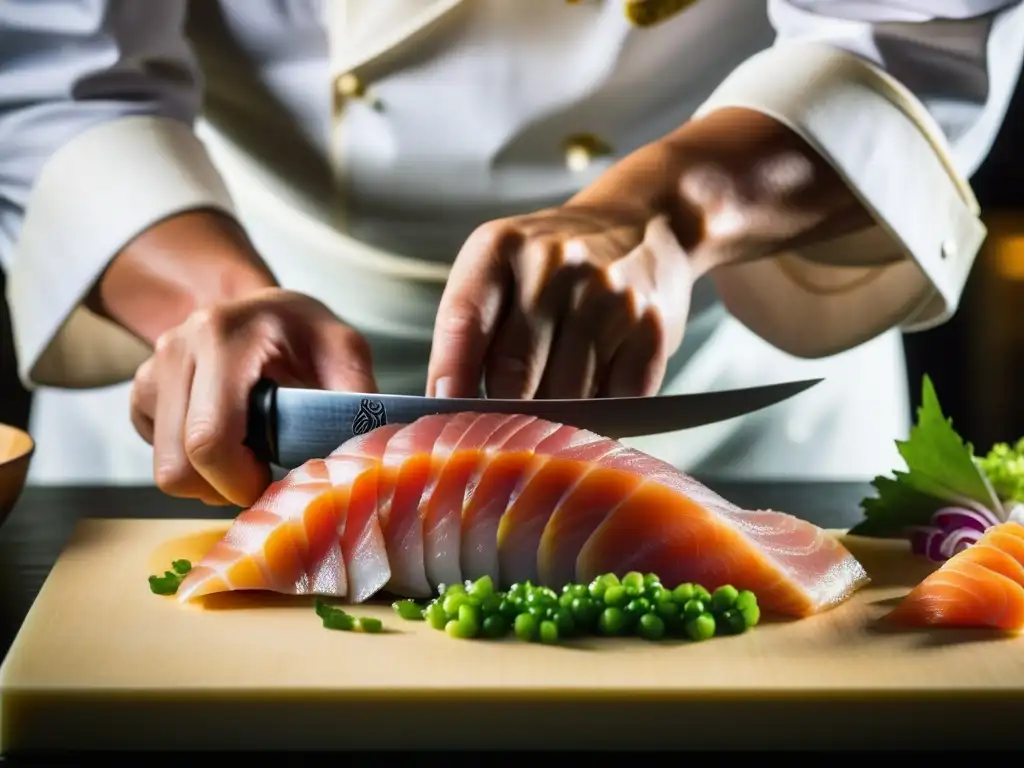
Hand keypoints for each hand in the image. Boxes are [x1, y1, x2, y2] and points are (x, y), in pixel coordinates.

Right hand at [130, 288, 376, 507]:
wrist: (258, 308)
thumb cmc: (302, 333)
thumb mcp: (342, 349)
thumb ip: (355, 394)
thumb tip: (363, 452)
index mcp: (222, 336)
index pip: (210, 439)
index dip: (240, 481)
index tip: (273, 480)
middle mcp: (176, 350)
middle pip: (178, 466)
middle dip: (223, 488)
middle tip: (262, 476)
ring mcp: (151, 370)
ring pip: (164, 468)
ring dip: (208, 481)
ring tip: (248, 455)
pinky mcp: (141, 393)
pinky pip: (158, 453)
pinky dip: (192, 463)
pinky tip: (227, 437)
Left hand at [426, 204, 694, 400]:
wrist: (645, 224)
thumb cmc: (552, 265)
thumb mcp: (500, 269)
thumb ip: (473, 329)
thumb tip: (454, 411)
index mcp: (502, 246)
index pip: (464, 321)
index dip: (450, 376)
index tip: (444, 414)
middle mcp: (555, 265)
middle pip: (513, 372)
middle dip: (503, 413)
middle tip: (501, 431)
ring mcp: (607, 296)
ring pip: (566, 396)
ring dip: (555, 418)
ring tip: (554, 406)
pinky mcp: (651, 328)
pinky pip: (616, 400)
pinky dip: (603, 412)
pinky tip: (598, 392)